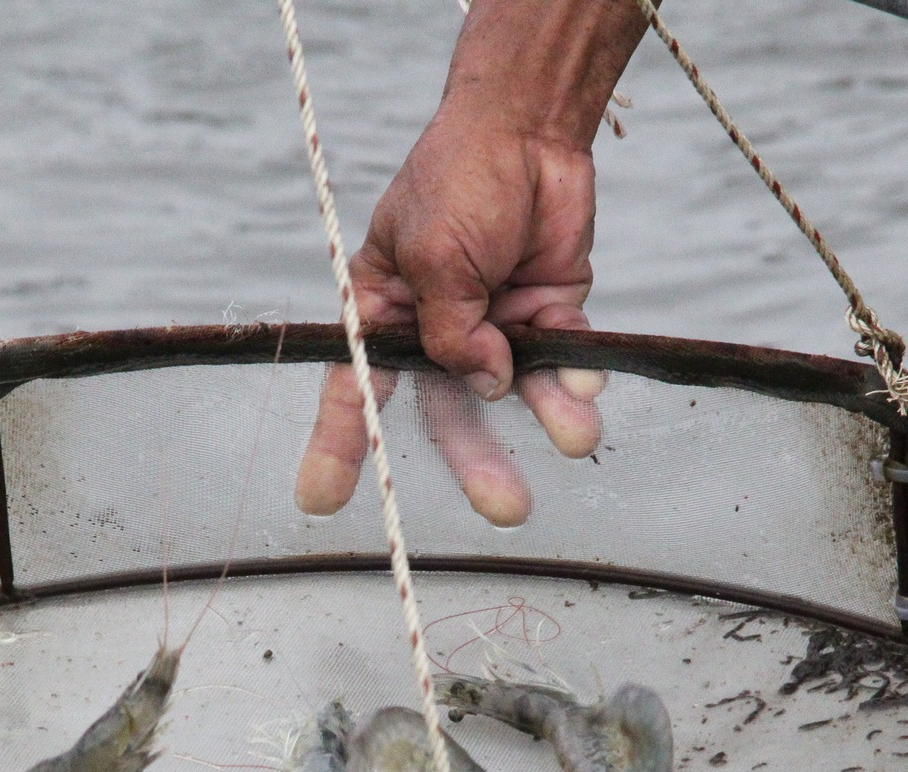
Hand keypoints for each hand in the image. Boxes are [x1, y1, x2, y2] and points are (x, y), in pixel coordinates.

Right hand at [294, 0, 647, 527]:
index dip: (339, 446)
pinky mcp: (548, 311)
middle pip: (449, 410)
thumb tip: (485, 383)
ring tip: (578, 437)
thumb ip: (451, 331)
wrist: (532, 126)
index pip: (356, 388)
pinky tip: (587, 381)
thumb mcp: (434, 254)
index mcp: (385, 310)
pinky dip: (576, 373)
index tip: (320, 501)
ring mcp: (495, 323)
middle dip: (479, 460)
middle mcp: (438, 327)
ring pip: (515, 393)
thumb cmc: (460, 175)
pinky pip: (562, 359)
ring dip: (546, 417)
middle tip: (507, 507)